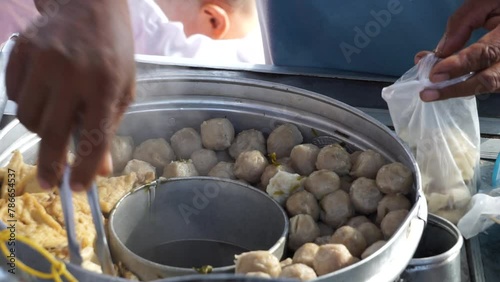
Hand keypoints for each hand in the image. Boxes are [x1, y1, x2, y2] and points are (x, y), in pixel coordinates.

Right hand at [6, 0, 135, 190]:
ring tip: (55, 122)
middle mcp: (73, 74)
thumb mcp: (124, 87)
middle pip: (55, 132)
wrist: (88, 5)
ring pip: (30, 117)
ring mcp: (43, 61)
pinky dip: (27, 106)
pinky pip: (14, 96)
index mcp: (106, 84)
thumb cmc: (113, 50)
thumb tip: (102, 169)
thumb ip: (111, 126)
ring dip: (41, 131)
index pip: (95, 136)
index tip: (77, 188)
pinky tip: (43, 98)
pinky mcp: (21, 52)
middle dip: (52, 164)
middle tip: (49, 184)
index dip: (86, 167)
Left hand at [415, 0, 499, 100]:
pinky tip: (446, 82)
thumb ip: (463, 23)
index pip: (486, 53)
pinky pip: (488, 83)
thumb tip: (441, 52)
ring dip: (458, 89)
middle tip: (427, 93)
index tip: (435, 74)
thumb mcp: (485, 2)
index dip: (460, 65)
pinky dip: (465, 84)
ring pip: (488, 86)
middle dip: (455, 89)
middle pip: (488, 80)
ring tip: (432, 90)